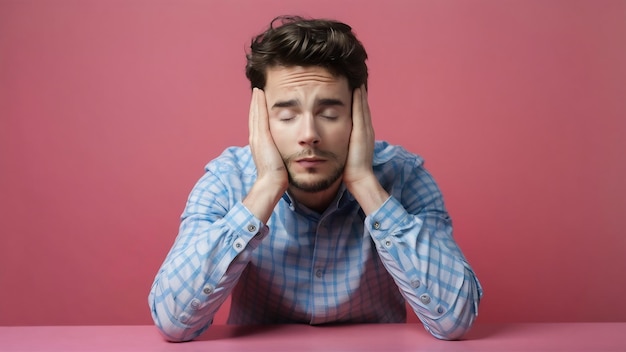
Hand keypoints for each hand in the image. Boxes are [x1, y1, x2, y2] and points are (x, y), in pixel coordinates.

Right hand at [243, 88, 288, 222]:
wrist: (273, 183)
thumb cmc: (280, 176)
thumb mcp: (281, 160)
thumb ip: (282, 153)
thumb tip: (291, 151)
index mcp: (261, 144)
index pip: (259, 124)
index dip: (259, 113)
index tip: (262, 102)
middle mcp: (256, 139)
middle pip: (255, 117)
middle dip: (256, 104)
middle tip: (258, 90)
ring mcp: (257, 137)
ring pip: (255, 114)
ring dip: (256, 101)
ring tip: (259, 89)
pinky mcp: (260, 136)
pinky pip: (258, 115)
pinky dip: (258, 104)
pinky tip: (260, 93)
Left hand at [343, 85, 375, 187]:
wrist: (359, 177)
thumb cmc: (350, 169)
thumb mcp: (347, 152)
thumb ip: (344, 144)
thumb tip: (334, 140)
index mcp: (363, 135)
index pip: (361, 115)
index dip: (359, 104)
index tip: (355, 92)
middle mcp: (367, 130)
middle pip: (363, 108)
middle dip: (361, 95)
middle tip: (358, 82)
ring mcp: (366, 130)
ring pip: (363, 107)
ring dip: (361, 94)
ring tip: (358, 82)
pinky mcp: (362, 132)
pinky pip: (360, 112)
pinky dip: (359, 100)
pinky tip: (356, 90)